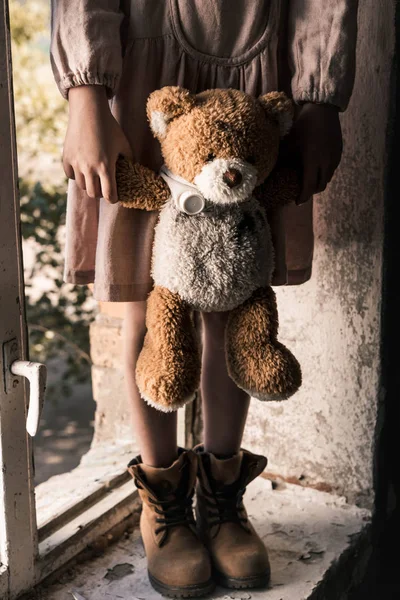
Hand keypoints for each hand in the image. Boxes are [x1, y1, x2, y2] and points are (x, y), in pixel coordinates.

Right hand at [63, 85, 132, 202]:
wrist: (88, 111)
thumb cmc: (109, 127)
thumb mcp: (124, 144)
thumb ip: (130, 159)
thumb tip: (134, 170)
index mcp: (106, 167)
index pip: (108, 195)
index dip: (112, 199)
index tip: (114, 198)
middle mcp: (89, 168)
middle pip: (93, 194)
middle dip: (100, 193)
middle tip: (103, 188)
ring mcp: (76, 163)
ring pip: (81, 186)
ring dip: (88, 184)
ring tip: (93, 178)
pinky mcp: (66, 158)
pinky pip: (70, 175)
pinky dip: (76, 175)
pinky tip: (82, 169)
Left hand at [281, 103, 342, 204]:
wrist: (323, 109)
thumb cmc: (303, 126)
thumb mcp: (290, 143)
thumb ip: (282, 159)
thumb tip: (271, 171)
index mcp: (312, 162)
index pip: (309, 187)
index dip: (303, 196)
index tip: (297, 201)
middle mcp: (326, 163)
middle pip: (320, 186)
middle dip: (311, 191)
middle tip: (302, 191)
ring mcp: (334, 158)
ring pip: (327, 178)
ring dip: (318, 182)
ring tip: (309, 179)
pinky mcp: (339, 153)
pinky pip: (332, 169)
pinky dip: (324, 173)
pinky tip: (317, 168)